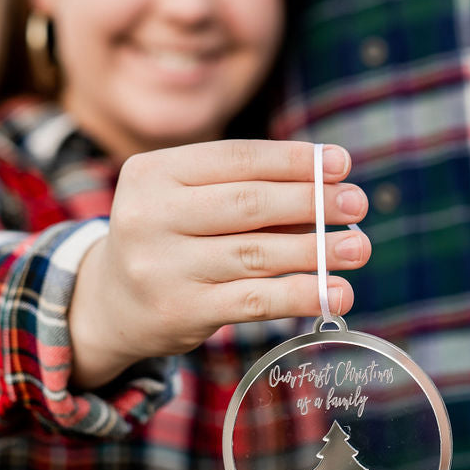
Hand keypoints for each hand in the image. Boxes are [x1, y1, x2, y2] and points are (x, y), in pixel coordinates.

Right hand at [68, 140, 369, 388]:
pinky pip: (253, 300)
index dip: (293, 160)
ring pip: (256, 254)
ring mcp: (161, 267)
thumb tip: (333, 186)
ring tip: (358, 247)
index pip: (236, 158)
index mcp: (152, 172)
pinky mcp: (180, 311)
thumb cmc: (170, 236)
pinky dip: (301, 294)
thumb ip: (248, 189)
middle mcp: (148, 216)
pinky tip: (337, 292)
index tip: (341, 163)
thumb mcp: (190, 200)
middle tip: (358, 203)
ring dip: (317, 250)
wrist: (111, 303)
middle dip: (312, 201)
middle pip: (248, 203)